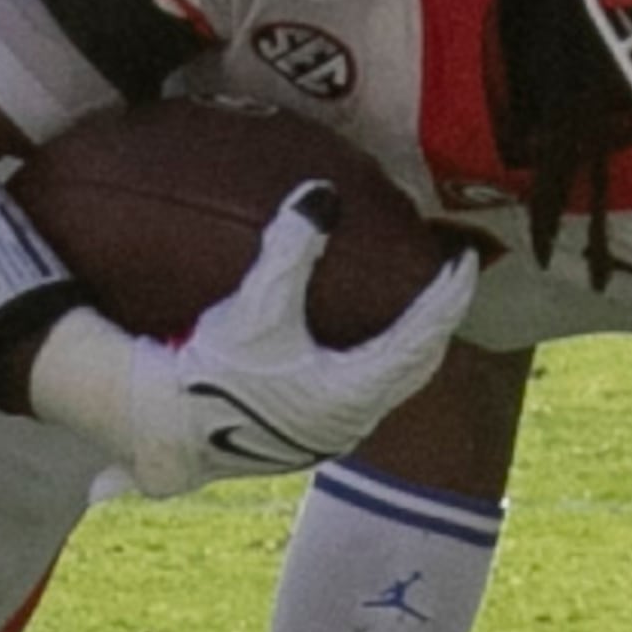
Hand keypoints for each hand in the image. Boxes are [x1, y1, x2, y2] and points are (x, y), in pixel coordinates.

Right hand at [26, 185, 477, 496]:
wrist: (168, 428)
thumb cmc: (213, 372)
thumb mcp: (254, 307)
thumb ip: (292, 248)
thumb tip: (322, 194)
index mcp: (354, 390)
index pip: (423, 335)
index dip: (450, 294)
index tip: (464, 258)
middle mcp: (354, 419)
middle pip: (420, 366)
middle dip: (440, 321)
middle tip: (451, 278)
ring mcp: (334, 434)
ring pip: (396, 386)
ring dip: (413, 347)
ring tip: (420, 309)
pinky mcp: (311, 437)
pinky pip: (369, 396)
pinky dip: (384, 365)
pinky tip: (369, 347)